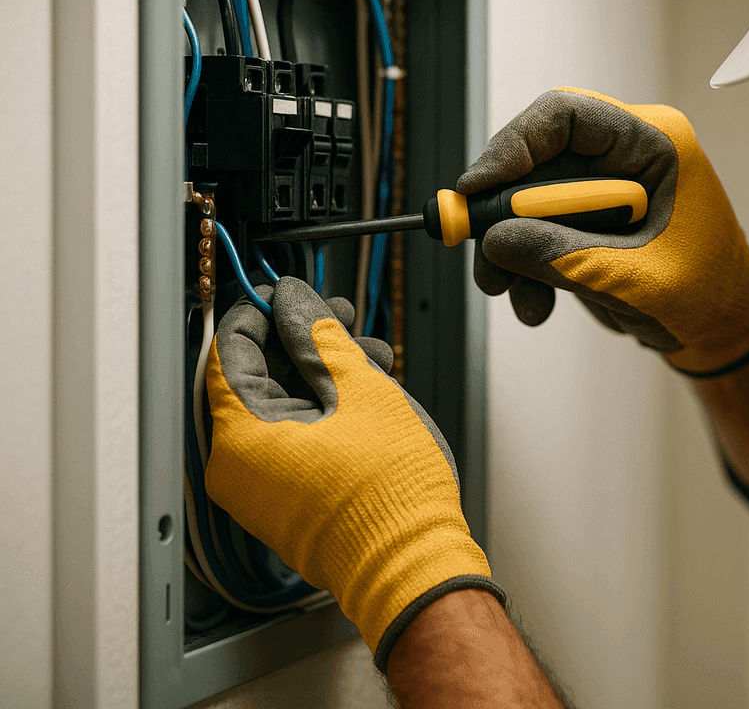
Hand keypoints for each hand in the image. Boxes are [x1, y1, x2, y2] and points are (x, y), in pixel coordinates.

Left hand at [205, 277, 503, 668]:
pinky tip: (367, 391)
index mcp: (241, 437)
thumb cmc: (387, 493)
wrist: (413, 561)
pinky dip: (327, 410)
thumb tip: (294, 301)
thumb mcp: (359, 390)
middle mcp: (240, 466)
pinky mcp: (291, 500)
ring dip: (325, 373)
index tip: (288, 292)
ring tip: (372, 355)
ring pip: (285, 407)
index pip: (231, 350)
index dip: (261, 311)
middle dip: (305, 341)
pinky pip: (297, 439)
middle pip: (260, 378)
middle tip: (340, 317)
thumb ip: (319, 335)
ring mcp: (265, 487)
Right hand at [462, 87, 748, 375]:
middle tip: (481, 250)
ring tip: (508, 290)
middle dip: (502, 210)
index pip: (566, 115)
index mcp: (654, 143)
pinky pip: (534, 233)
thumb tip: (496, 241)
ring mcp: (601, 191)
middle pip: (536, 159)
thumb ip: (566, 257)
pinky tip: (536, 302)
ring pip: (526, 201)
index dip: (514, 147)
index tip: (478, 189)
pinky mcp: (584, 225)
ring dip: (508, 249)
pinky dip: (524, 268)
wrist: (723, 331)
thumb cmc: (711, 293)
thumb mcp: (638, 279)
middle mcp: (623, 157)